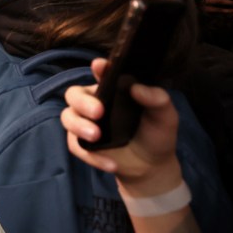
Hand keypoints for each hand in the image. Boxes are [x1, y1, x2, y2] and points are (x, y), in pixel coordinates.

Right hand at [62, 58, 181, 194]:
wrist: (152, 166)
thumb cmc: (156, 134)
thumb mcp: (165, 116)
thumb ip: (157, 99)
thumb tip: (137, 88)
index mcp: (113, 90)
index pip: (102, 74)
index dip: (98, 68)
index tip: (99, 65)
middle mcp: (94, 102)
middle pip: (74, 93)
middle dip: (82, 101)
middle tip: (98, 112)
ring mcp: (85, 122)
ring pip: (67, 117)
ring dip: (79, 126)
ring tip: (96, 136)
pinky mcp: (82, 143)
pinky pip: (75, 145)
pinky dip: (91, 156)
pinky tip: (111, 164)